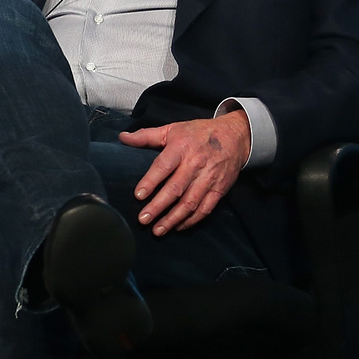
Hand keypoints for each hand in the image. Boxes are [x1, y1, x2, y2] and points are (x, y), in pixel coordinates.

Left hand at [118, 113, 249, 235]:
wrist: (236, 136)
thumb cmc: (199, 133)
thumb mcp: (173, 129)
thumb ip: (147, 136)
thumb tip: (122, 137)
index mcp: (181, 148)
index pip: (163, 167)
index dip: (150, 182)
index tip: (138, 196)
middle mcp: (195, 165)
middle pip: (175, 189)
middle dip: (158, 207)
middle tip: (143, 219)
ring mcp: (209, 179)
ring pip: (190, 203)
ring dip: (173, 218)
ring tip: (158, 230)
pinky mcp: (220, 189)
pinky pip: (205, 208)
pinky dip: (192, 220)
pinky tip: (178, 227)